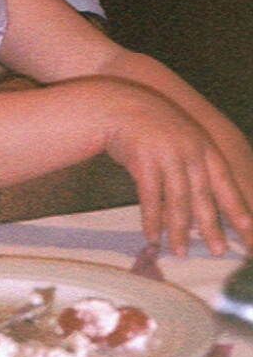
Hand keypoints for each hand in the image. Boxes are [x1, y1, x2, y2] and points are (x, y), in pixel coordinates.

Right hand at [104, 83, 252, 255]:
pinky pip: (150, 196)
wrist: (116, 104)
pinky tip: (152, 235)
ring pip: (177, 200)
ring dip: (178, 229)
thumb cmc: (149, 126)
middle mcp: (187, 148)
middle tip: (218, 251)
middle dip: (210, 226)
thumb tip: (203, 207)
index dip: (236, 206)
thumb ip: (194, 164)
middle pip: (202, 194)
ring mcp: (165, 152)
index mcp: (201, 144)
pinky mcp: (142, 159)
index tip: (249, 230)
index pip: (225, 180)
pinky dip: (151, 219)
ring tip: (180, 252)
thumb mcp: (179, 138)